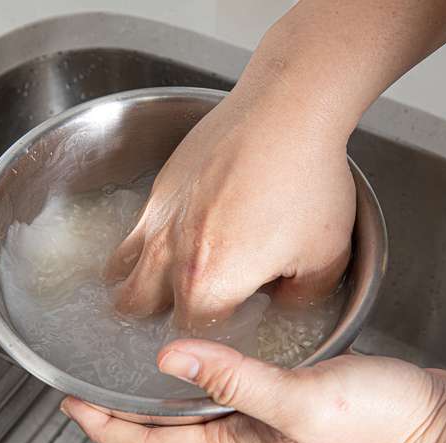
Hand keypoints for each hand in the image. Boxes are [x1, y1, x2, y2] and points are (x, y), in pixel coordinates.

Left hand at [60, 339, 445, 442]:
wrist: (439, 429)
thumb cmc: (379, 431)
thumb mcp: (296, 400)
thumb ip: (233, 381)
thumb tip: (169, 359)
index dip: (102, 427)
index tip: (68, 402)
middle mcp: (242, 440)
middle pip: (162, 430)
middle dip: (119, 408)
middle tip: (85, 377)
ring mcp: (266, 422)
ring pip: (195, 407)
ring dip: (161, 387)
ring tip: (131, 358)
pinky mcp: (293, 398)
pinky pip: (232, 386)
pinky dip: (209, 367)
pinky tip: (211, 344)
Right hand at [107, 86, 355, 327]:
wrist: (287, 109)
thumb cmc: (307, 180)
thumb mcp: (327, 256)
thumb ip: (300, 296)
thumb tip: (281, 300)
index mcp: (209, 284)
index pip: (192, 329)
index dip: (213, 327)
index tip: (234, 314)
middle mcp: (170, 257)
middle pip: (136, 309)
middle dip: (161, 312)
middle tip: (190, 302)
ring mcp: (157, 222)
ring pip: (119, 275)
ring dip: (137, 283)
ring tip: (162, 280)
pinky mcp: (158, 191)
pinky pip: (131, 232)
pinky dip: (141, 244)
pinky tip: (174, 235)